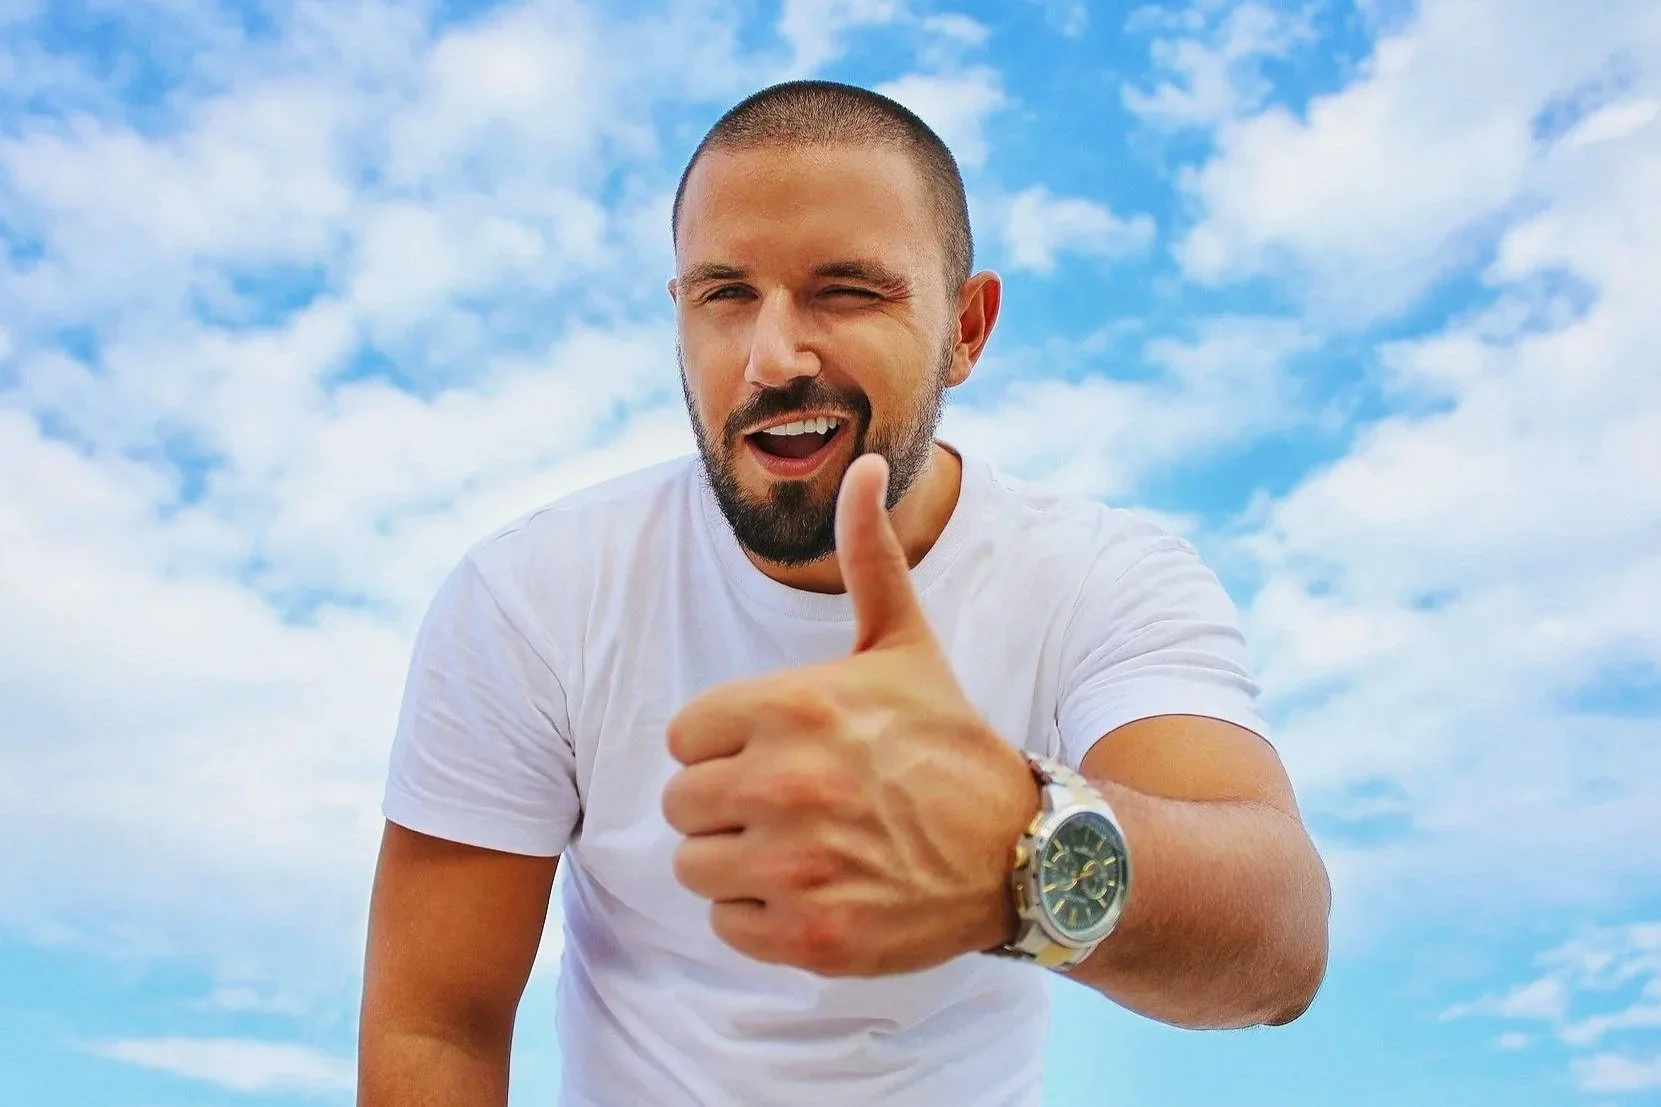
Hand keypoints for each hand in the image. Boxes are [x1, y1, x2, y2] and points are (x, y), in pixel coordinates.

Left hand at [661, 453, 1039, 976]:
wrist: (1023, 851)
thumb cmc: (948, 741)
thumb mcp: (905, 643)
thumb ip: (867, 555)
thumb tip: (864, 459)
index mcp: (792, 706)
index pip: (683, 736)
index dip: (727, 745)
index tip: (781, 751)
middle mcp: (787, 784)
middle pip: (682, 803)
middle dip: (728, 806)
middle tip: (794, 806)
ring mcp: (798, 866)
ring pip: (695, 867)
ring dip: (739, 863)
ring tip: (805, 848)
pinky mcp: (811, 937)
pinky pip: (726, 926)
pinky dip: (762, 918)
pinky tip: (818, 892)